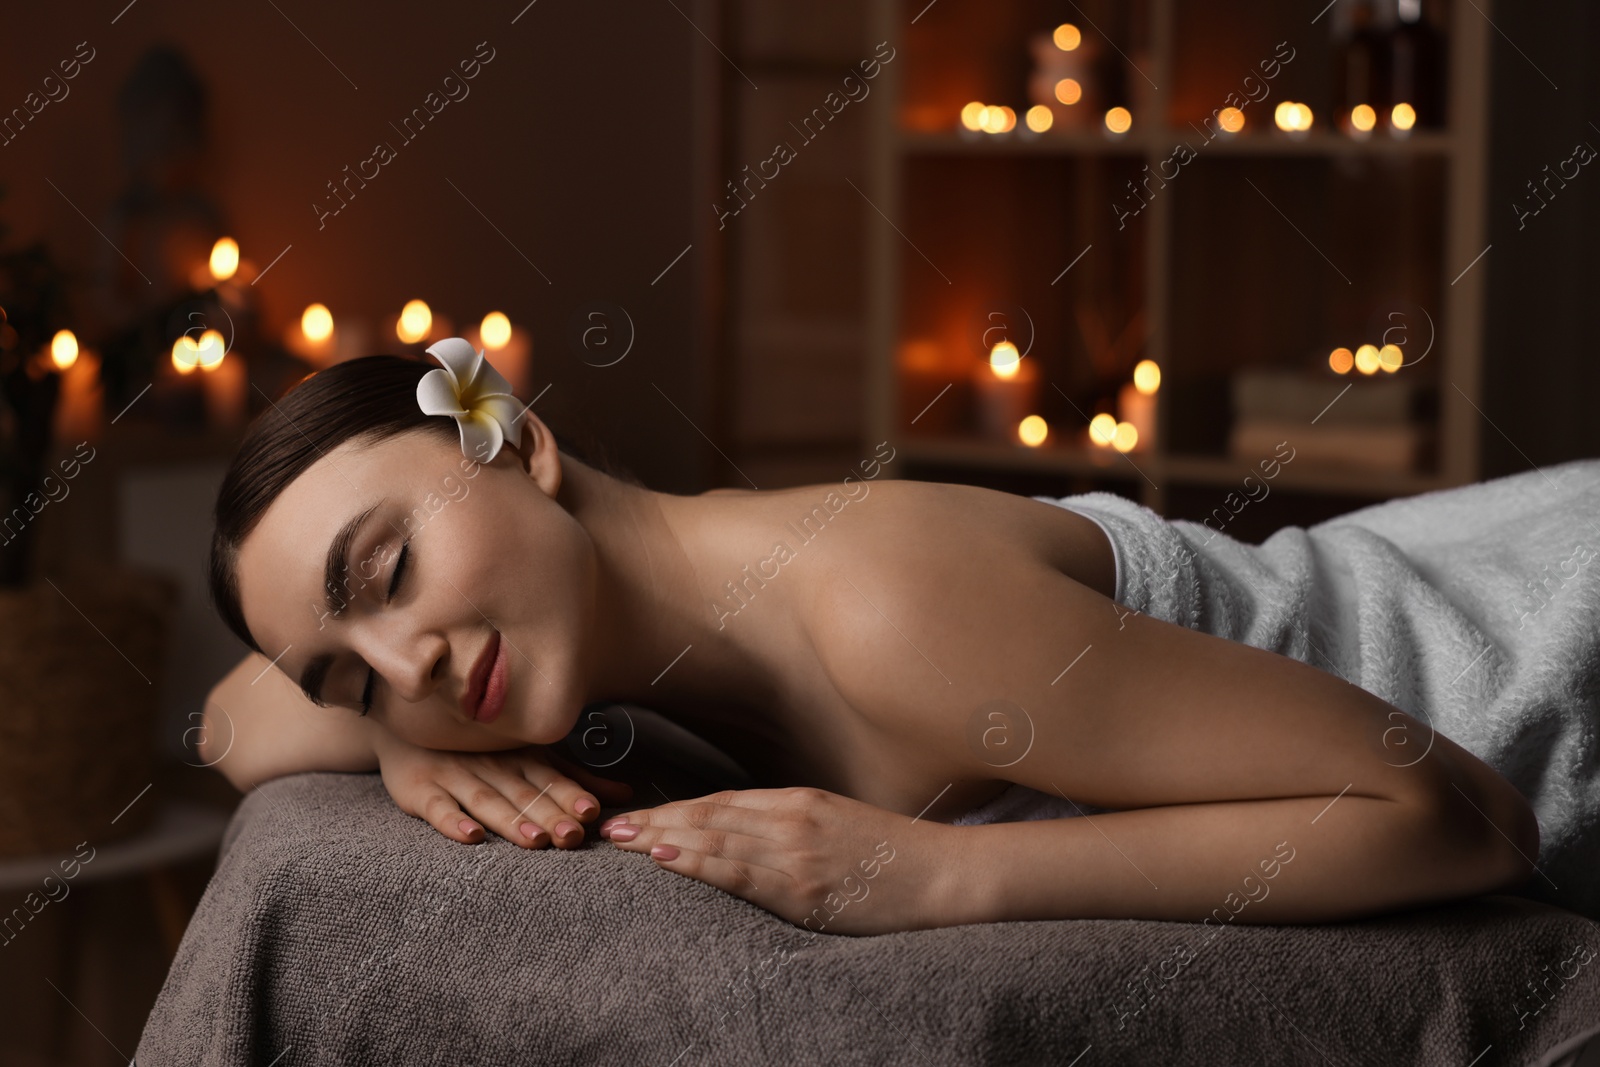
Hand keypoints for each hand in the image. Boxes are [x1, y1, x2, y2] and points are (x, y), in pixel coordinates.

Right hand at [372, 729, 633, 848]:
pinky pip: (436, 807)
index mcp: (519, 757)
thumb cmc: (479, 747)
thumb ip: (574, 778)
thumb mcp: (528, 756)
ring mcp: (454, 775)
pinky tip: (470, 836)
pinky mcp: (419, 789)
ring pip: (487, 801)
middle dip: (549, 814)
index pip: (549, 778)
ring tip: (534, 840)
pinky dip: (453, 822)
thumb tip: (625, 793)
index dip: (570, 795)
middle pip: (523, 793)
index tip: (592, 813)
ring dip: (511, 820)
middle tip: (572, 836)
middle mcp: (490, 765)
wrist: (407, 723)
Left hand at [598, 786, 950, 935]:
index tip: (635, 815)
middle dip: (652, 821)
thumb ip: (793, 828)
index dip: (673, 807)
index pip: (720, 801)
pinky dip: (697, 862)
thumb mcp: (840, 827)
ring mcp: (797, 852)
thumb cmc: (896, 859)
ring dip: (660, 838)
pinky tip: (664, 857)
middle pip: (706, 815)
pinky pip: (739, 872)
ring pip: (713, 838)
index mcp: (800, 802)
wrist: (947, 878)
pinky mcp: (805, 888)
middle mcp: (792, 819)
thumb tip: (744, 839)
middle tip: (604, 828)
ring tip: (618, 841)